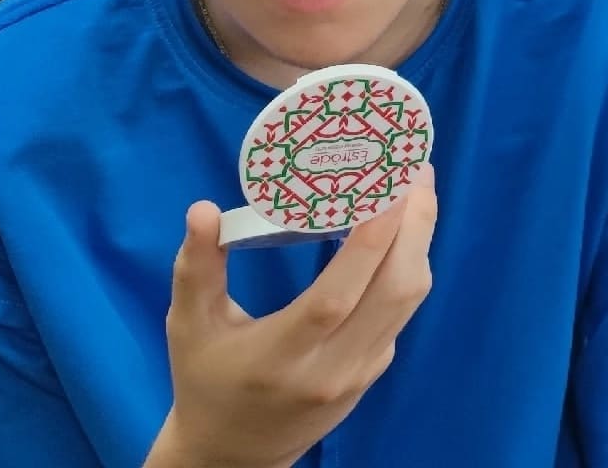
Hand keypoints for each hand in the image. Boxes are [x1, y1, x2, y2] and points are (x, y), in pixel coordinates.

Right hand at [146, 169, 437, 467]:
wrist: (234, 454)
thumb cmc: (206, 381)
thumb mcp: (189, 327)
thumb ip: (197, 269)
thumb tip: (202, 210)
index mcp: (280, 357)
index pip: (336, 297)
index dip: (369, 240)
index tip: (387, 184)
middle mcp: (330, 368)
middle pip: (393, 291)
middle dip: (413, 224)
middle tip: (414, 167)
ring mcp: (360, 372)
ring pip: (408, 298)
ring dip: (419, 238)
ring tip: (414, 186)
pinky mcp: (374, 371)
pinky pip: (402, 311)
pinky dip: (407, 264)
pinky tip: (401, 230)